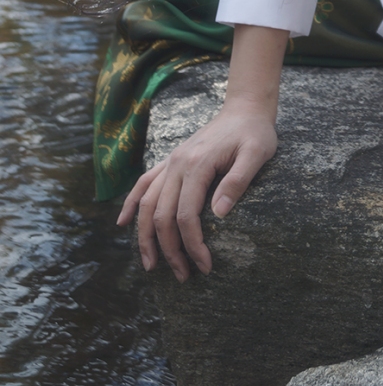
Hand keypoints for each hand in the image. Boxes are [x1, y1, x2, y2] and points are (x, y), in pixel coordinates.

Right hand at [116, 101, 277, 281]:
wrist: (244, 108)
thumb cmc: (255, 133)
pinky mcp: (171, 160)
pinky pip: (143, 183)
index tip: (205, 266)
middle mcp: (177, 163)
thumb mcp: (256, 154)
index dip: (192, 245)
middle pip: (162, 215)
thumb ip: (238, 181)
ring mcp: (171, 161)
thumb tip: (220, 213)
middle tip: (183, 277)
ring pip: (147, 203)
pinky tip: (122, 223)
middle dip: (169, 250)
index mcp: (197, 164)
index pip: (186, 215)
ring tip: (151, 265)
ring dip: (145, 236)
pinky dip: (130, 204)